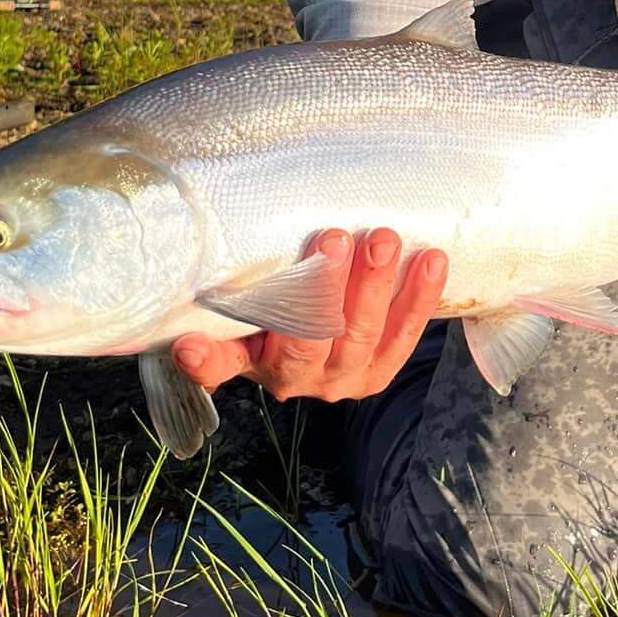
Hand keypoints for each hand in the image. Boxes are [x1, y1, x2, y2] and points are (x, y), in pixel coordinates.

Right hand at [171, 228, 447, 402]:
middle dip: (324, 287)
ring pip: (361, 334)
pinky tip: (431, 260)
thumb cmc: (274, 311)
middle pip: (310, 336)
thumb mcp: (243, 313)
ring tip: (382, 238)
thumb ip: (225, 313)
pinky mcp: (381, 371)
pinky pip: (404, 335)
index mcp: (252, 363)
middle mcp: (299, 379)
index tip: (187, 346)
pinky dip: (418, 298)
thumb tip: (186, 324)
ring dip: (374, 285)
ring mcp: (345, 378)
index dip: (207, 358)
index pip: (226, 361)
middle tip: (333, 237)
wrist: (326, 336)